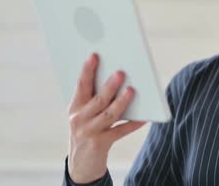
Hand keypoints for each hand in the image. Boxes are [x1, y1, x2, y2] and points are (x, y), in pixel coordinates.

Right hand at [67, 53, 145, 182]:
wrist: (81, 162)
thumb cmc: (88, 128)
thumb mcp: (85, 113)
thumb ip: (94, 97)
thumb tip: (118, 76)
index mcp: (75, 106)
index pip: (81, 85)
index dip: (88, 70)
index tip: (95, 55)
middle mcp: (79, 118)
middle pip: (97, 100)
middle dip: (109, 86)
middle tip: (121, 72)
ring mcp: (89, 132)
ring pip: (108, 114)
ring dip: (121, 102)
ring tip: (132, 90)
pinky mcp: (100, 144)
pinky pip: (119, 131)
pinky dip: (132, 124)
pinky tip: (143, 118)